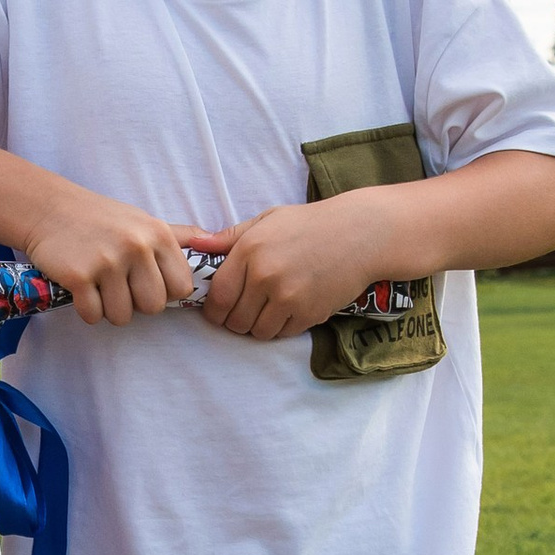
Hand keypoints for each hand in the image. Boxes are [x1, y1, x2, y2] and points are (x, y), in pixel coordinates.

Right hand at [10, 180, 203, 324]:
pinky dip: (87, 310)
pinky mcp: (79, 276)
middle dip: (137, 304)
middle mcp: (136, 247)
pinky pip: (93, 315)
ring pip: (122, 316)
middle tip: (119, 286)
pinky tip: (82, 289)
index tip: (146, 283)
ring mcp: (107, 262)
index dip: (165, 292)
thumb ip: (178, 235)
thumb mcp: (144, 220)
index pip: (181, 287)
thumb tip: (213, 242)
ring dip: (109, 308)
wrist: (51, 209)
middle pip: (153, 307)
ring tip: (99, 286)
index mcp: (158, 235)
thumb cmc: (103, 219)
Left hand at [200, 195, 389, 340]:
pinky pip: (283, 333)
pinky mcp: (309, 313)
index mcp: (249, 251)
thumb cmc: (310, 224)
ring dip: (259, 326)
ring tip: (269, 309)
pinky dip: (283, 327)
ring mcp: (288, 297)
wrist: (360, 234)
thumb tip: (195, 245)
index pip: (218, 297)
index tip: (220, 309)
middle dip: (236, 320)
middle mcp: (265, 276)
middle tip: (246, 310)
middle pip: (235, 320)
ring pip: (258, 332)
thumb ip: (229, 237)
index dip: (215, 310)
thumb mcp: (267, 220)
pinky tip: (290, 309)